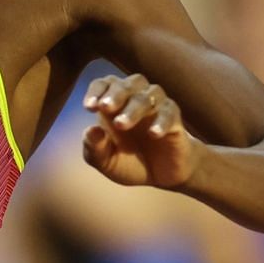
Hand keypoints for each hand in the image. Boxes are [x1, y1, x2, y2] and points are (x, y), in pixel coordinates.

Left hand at [81, 73, 201, 188]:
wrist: (161, 177)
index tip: (88, 107)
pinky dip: (161, 121)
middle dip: (115, 94)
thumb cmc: (129, 162)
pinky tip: (153, 134)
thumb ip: (94, 148)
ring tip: (121, 124)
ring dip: (134, 108)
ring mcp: (156, 108)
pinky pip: (169, 113)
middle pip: (127, 84)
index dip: (96, 91)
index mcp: (114, 103)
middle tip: (105, 108)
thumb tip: (90, 130)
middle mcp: (135, 99)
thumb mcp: (106, 162)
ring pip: (148, 96)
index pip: (105, 84)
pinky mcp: (175, 121)